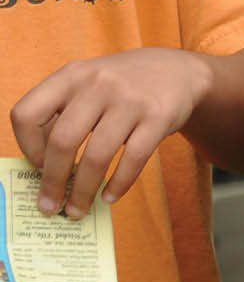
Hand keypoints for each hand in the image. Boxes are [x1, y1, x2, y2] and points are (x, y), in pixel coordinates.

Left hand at [10, 48, 212, 218]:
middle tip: (50, 206)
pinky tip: (109, 197)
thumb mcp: (89, 84)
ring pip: (97, 156)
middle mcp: (99, 83)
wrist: (179, 71)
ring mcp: (131, 99)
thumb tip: (41, 169)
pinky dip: (118, 185)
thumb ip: (63, 114)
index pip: (28, 113)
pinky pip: (132, 160)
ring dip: (83, 192)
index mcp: (72, 75)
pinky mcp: (158, 116)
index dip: (27, 146)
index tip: (37, 165)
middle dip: (53, 182)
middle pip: (63, 141)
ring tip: (78, 210)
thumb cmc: (122, 86)